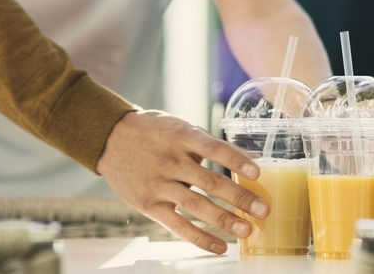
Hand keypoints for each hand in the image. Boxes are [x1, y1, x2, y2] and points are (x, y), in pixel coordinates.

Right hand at [96, 110, 267, 254]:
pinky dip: (200, 238)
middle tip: (263, 209)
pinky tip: (220, 247)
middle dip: (239, 197)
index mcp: (181, 135)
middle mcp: (171, 160)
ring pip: (196, 206)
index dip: (236, 160)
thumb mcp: (180, 127)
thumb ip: (210, 143)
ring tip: (247, 231)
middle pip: (209, 181)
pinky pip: (178, 225)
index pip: (213, 147)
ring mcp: (159, 184)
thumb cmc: (154, 131)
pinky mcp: (149, 204)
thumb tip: (251, 158)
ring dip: (224, 220)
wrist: (111, 138)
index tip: (257, 172)